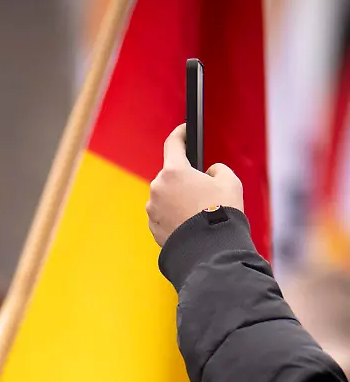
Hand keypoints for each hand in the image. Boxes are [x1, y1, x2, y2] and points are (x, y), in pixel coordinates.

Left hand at [146, 124, 243, 246]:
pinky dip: (174, 215)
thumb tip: (207, 173)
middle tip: (203, 187)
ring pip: (167, 195)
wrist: (209, 251)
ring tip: (199, 209)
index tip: (185, 130)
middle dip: (185, 177)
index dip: (181, 133)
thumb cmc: (221, 213)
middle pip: (171, 174)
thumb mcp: (229, 181)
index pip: (173, 143)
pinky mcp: (153, 227)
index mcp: (173, 171)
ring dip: (179, 197)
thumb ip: (216, 169)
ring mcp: (153, 209)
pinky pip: (164, 214)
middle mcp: (158, 188)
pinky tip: (190, 222)